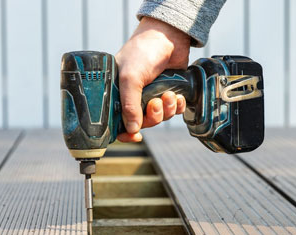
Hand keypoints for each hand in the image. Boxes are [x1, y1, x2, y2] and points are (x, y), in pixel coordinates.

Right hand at [114, 17, 190, 141]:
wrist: (168, 36)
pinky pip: (173, 110)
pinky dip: (176, 106)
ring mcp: (151, 94)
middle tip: (156, 103)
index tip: (136, 136)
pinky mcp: (168, 92)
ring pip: (159, 117)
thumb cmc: (143, 51)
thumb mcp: (130, 77)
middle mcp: (133, 96)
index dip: (125, 133)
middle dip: (152, 116)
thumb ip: (130, 105)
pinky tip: (177, 97)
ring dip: (166, 110)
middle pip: (142, 122)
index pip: (117, 121)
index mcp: (117, 93)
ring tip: (169, 94)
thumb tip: (132, 130)